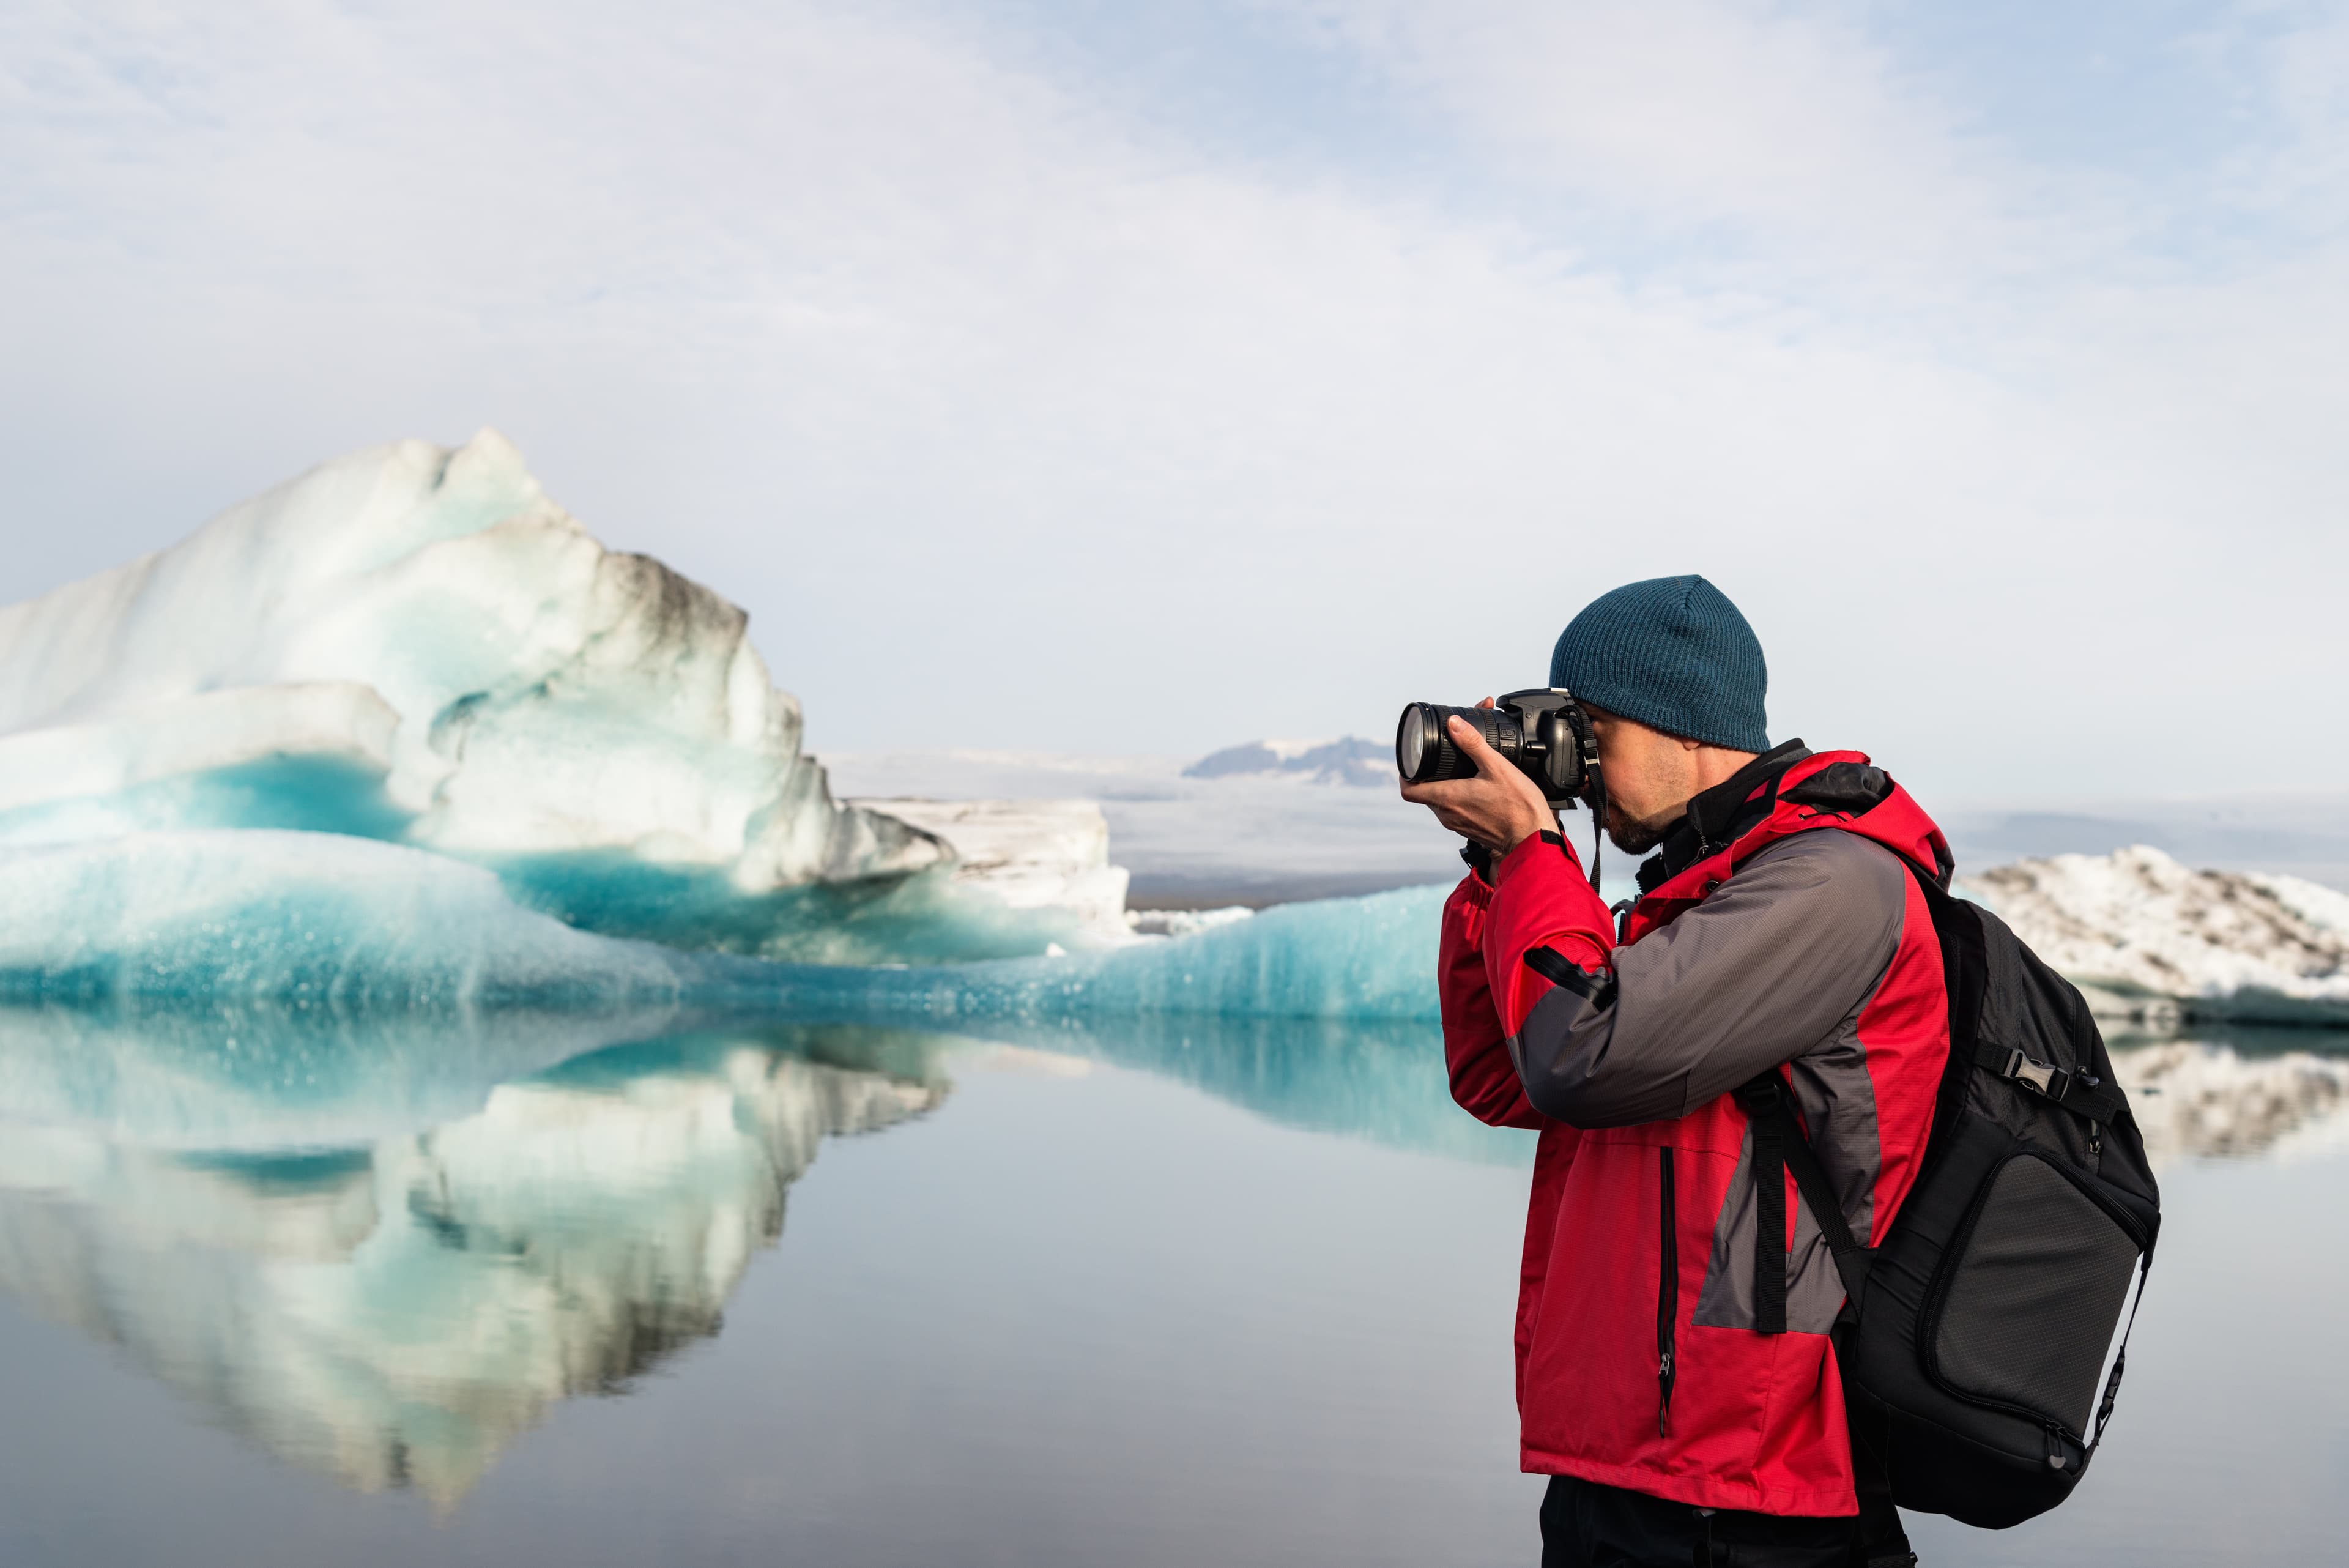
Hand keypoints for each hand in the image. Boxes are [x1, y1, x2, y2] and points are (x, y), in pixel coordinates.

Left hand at [1399, 698, 1556, 854]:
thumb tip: (1454, 724)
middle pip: (1425, 792)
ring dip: (1446, 784)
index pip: (1408, 790)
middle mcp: (1447, 814)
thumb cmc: (1519, 807)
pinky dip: (1458, 796)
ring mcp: (1457, 824)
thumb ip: (1472, 743)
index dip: (1405, 774)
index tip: (1412, 760)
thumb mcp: (1496, 766)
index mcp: (1448, 798)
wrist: (1533, 838)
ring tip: (1461, 768)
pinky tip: (1475, 785)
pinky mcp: (1469, 828)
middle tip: (1441, 756)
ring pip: (1440, 801)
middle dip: (1430, 772)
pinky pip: (1455, 810)